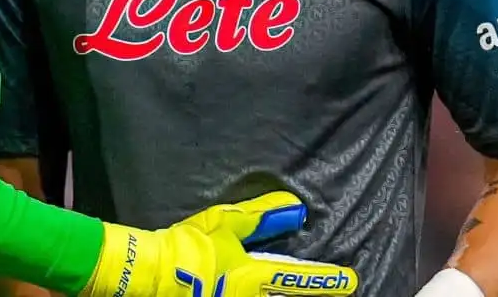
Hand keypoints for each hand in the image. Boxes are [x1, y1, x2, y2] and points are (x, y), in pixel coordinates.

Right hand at [78, 191, 358, 296]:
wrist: (146, 275)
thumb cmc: (188, 248)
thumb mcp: (225, 225)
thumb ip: (261, 218)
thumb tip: (295, 210)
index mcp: (255, 278)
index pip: (299, 279)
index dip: (328, 280)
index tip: (351, 281)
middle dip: (308, 290)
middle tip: (329, 286)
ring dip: (284, 293)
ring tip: (296, 288)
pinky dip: (261, 293)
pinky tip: (259, 288)